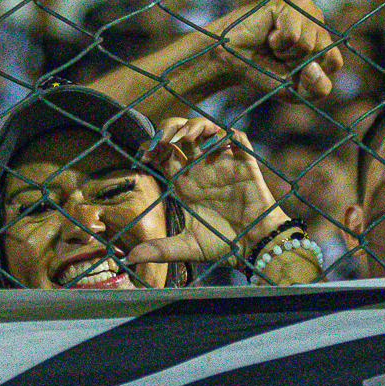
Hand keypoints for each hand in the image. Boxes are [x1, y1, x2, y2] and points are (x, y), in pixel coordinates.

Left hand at [127, 118, 287, 268]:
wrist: (254, 247)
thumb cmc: (223, 245)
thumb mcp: (187, 247)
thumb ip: (160, 249)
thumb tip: (130, 258)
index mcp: (185, 182)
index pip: (164, 153)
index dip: (152, 148)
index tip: (143, 155)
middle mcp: (201, 167)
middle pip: (180, 133)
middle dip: (168, 130)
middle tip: (160, 141)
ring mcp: (222, 162)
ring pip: (206, 128)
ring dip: (192, 126)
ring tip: (183, 138)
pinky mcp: (244, 162)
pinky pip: (236, 137)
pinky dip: (224, 134)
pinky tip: (213, 144)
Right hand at [204, 0, 340, 99]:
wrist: (229, 59)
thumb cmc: (262, 71)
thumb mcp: (294, 90)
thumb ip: (316, 88)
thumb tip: (316, 68)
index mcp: (321, 40)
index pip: (333, 62)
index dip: (311, 73)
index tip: (290, 69)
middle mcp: (316, 21)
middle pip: (321, 52)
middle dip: (296, 62)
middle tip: (277, 55)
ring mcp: (303, 8)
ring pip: (308, 44)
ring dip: (285, 52)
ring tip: (272, 45)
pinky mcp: (288, 1)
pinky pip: (293, 35)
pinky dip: (278, 42)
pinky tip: (268, 35)